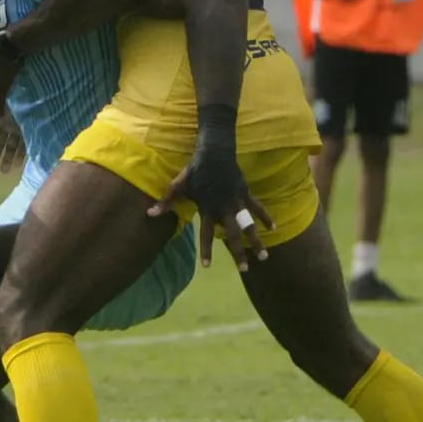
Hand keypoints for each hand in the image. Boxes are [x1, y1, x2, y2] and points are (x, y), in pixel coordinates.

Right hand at [0, 106, 25, 173]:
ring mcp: (19, 130)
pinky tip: (16, 165)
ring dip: (7, 159)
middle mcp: (8, 125)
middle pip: (0, 142)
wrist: (35, 101)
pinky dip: (20, 156)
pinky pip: (24, 147)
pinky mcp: (30, 133)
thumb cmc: (15, 104)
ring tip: (4, 171)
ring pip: (11, 147)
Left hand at [147, 153, 274, 272]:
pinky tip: (273, 228)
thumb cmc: (195, 170)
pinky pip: (258, 207)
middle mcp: (224, 209)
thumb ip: (166, 202)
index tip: (206, 266)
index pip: (206, 234)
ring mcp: (237, 202)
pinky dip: (266, 217)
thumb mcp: (179, 186)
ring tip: (264, 257)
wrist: (215, 152)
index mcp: (208, 209)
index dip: (205, 250)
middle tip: (243, 269)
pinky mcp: (246, 193)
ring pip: (249, 225)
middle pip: (233, 235)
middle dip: (239, 252)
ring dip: (256, 241)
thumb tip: (149, 214)